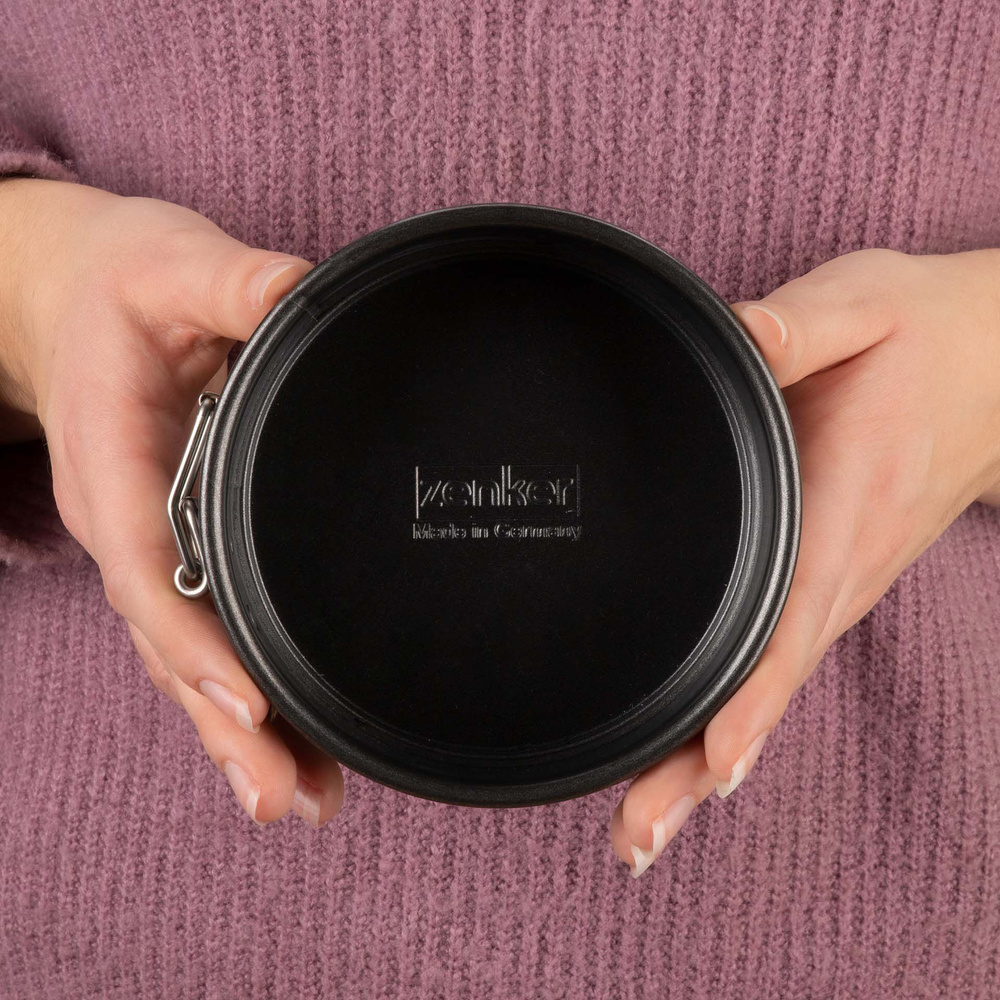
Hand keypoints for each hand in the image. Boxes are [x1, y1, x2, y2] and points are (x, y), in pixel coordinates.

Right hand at [0, 177, 342, 825]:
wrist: (72, 298)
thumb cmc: (120, 283)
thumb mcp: (168, 261)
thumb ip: (228, 279)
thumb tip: (301, 291)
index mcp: (112, 461)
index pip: (146, 566)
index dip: (193, 638)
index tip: (250, 700)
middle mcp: (124, 524)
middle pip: (170, 643)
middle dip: (225, 725)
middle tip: (290, 798)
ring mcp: (144, 547)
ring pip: (186, 658)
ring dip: (237, 736)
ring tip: (304, 801)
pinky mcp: (173, 549)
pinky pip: (202, 635)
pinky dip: (239, 696)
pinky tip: (285, 746)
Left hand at [611, 246, 999, 875]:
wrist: (995, 366)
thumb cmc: (920, 337)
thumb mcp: (861, 306)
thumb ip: (796, 325)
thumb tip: (731, 336)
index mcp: (847, 505)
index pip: (795, 615)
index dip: (753, 694)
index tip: (712, 763)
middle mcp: (843, 570)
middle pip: (766, 686)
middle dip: (698, 767)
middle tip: (634, 839)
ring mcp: (837, 589)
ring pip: (766, 694)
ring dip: (704, 765)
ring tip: (639, 831)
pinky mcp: (827, 587)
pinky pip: (774, 672)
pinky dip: (731, 728)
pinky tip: (686, 766)